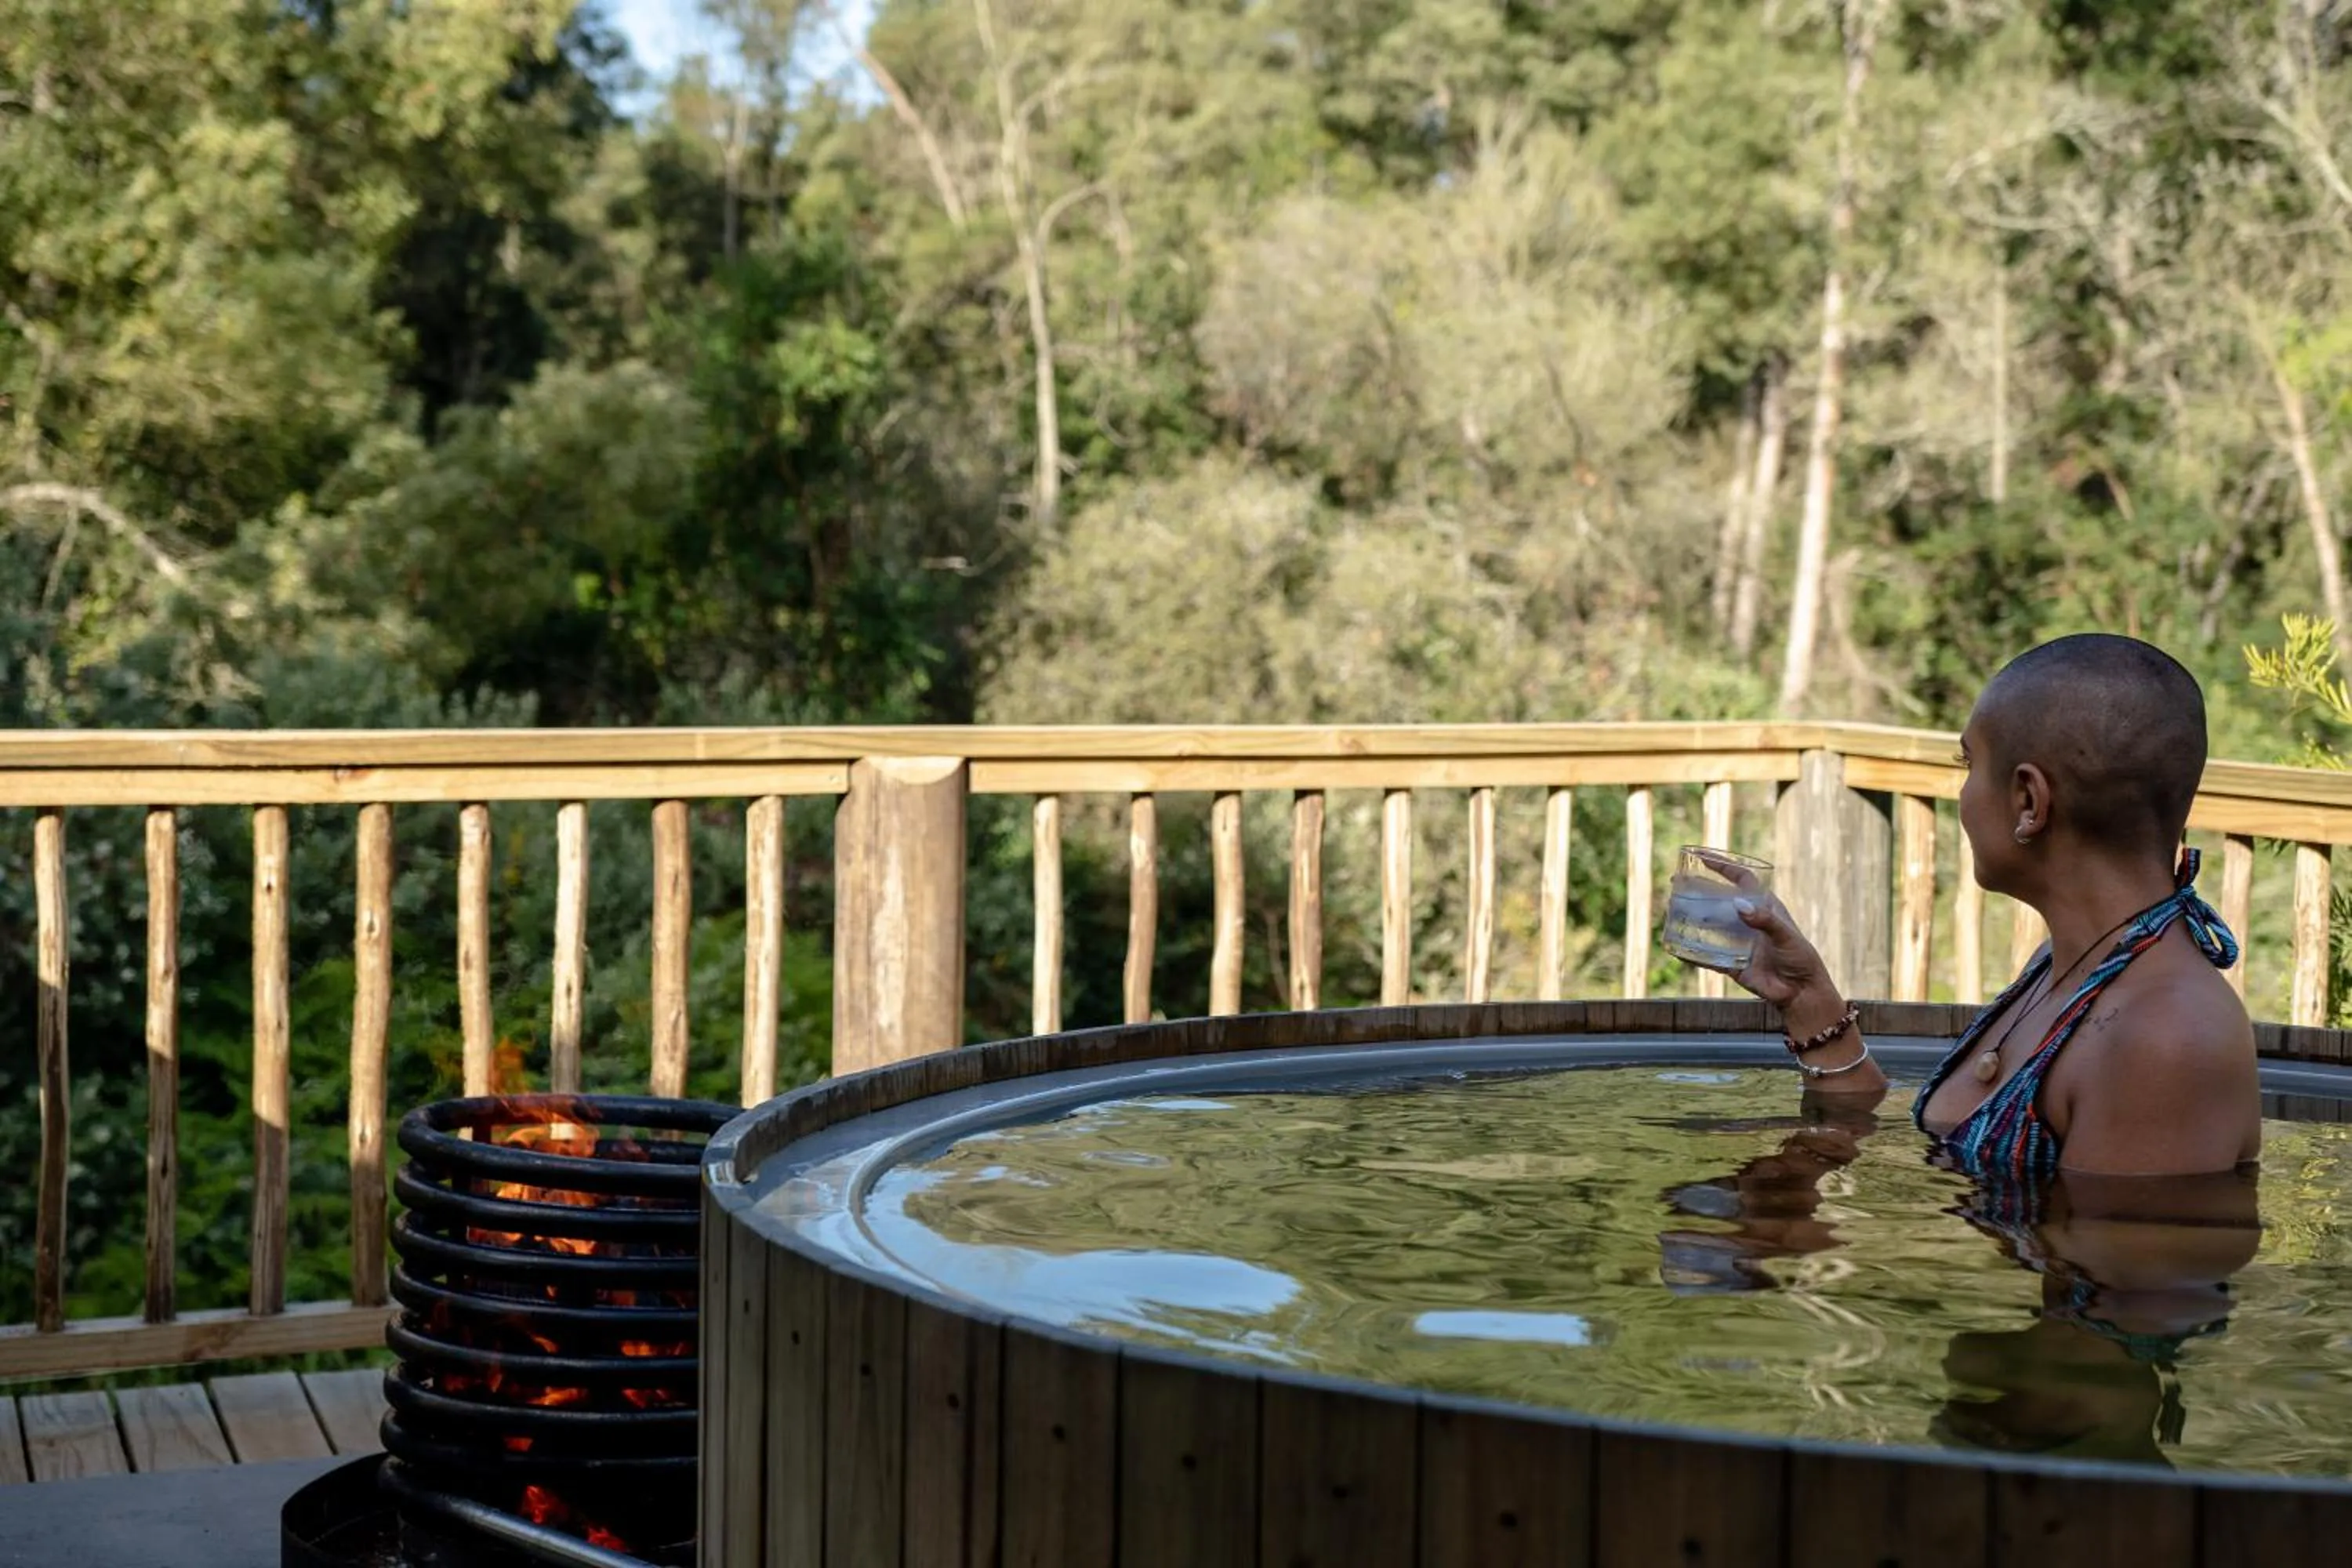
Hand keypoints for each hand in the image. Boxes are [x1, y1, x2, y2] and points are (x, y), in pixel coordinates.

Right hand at [1686, 851, 1836, 1014]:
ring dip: (1691, 918)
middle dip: (1698, 890)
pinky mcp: (1730, 963)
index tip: (1703, 858)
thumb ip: (1765, 920)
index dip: (1723, 866)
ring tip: (1671, 910)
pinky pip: (1706, 956)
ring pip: (1709, 925)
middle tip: (1676, 883)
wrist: (1800, 992)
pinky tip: (1674, 947)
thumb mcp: (1786, 935)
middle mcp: (1747, 921)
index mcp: (1764, 906)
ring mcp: (1737, 941)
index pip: (1741, 879)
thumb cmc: (1800, 959)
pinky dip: (1691, 952)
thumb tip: (1738, 905)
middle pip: (1718, 900)